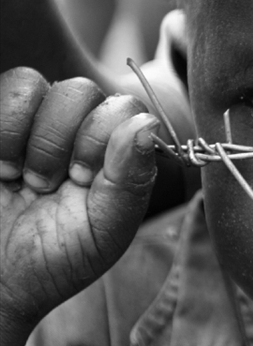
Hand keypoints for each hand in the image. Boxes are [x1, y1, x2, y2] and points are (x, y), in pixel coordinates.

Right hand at [0, 67, 158, 345]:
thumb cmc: (52, 262)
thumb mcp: (105, 231)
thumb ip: (132, 180)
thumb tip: (146, 124)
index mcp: (110, 152)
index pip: (125, 108)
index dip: (105, 138)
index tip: (84, 179)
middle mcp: (70, 129)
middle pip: (82, 90)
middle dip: (65, 141)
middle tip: (49, 184)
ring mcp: (26, 122)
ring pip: (35, 83)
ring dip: (28, 138)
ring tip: (22, 178)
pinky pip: (6, 90)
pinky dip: (4, 131)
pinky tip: (0, 167)